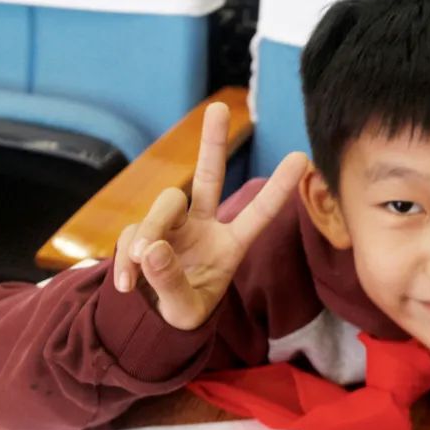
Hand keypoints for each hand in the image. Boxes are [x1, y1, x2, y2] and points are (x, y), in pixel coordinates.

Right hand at [112, 102, 307, 329]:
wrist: (153, 321)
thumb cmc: (184, 312)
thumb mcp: (185, 309)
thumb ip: (171, 282)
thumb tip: (151, 248)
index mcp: (231, 245)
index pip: (258, 213)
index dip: (279, 188)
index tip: (302, 157)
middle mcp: (204, 227)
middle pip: (208, 177)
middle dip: (212, 143)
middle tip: (219, 108)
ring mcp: (173, 225)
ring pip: (164, 205)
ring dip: (150, 230)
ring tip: (143, 264)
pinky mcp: (142, 232)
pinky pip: (131, 234)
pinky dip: (126, 259)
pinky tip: (128, 285)